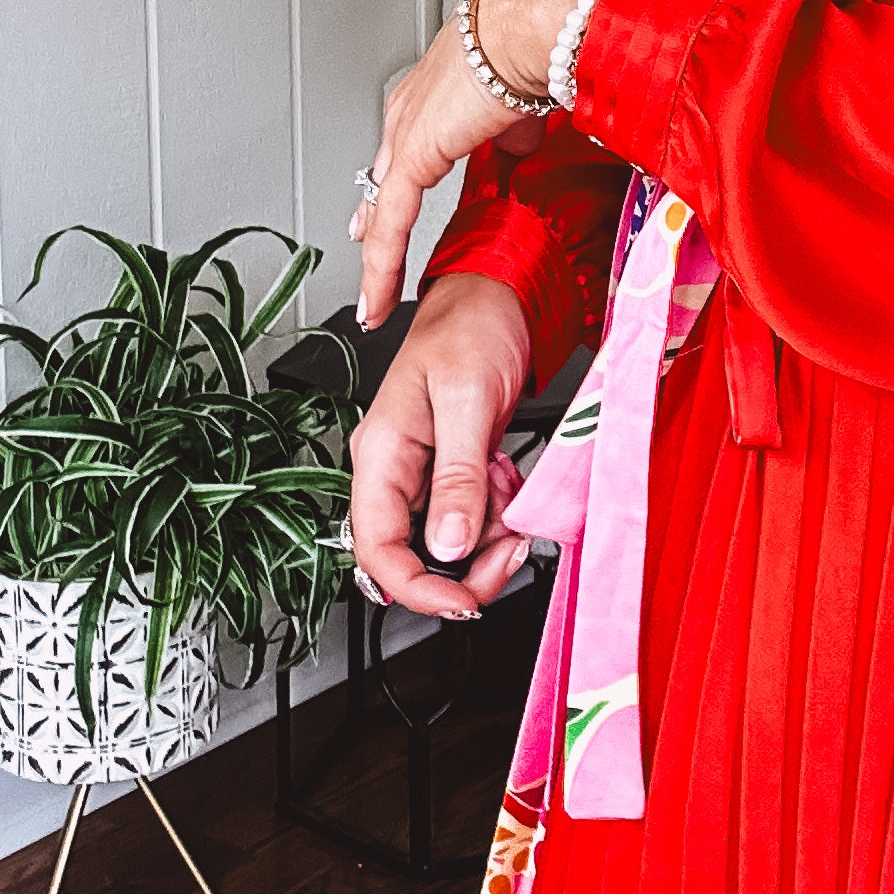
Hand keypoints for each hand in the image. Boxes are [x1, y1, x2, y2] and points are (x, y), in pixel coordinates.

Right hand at [346, 275, 535, 621]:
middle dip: (467, 566)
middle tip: (510, 554)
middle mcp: (395, 467)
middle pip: (415, 553)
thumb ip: (457, 476)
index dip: (415, 587)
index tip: (461, 601)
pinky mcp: (455, 466)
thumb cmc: (471, 324)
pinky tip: (512, 483)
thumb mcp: (467, 400)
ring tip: (518, 506)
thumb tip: (450, 544)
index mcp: (380, 452)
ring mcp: (425, 469)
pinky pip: (473, 513)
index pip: (375, 548)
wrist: (497, 291)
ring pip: (450, 539)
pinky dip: (500, 511)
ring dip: (490, 538)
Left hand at [353, 0, 616, 330]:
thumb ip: (517, 127)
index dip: (397, 183)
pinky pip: (389, 225)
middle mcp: (413, 109)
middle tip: (363, 251)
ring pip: (381, 210)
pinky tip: (380, 298)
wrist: (533, 22)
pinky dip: (382, 267)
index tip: (385, 212)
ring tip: (374, 302)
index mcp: (439, 90)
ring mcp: (407, 133)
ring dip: (378, 259)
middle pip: (383, 178)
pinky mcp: (412, 157)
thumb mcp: (525, 98)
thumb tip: (521, 141)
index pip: (407, 149)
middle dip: (373, 221)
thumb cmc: (538, 37)